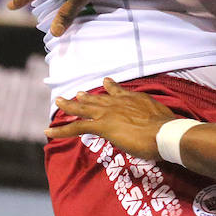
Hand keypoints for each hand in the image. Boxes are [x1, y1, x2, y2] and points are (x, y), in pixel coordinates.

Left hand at [44, 78, 181, 158]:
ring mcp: (108, 113)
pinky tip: (48, 132)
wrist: (165, 133)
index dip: (110, 88)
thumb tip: (154, 121)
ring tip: (59, 101)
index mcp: (133, 99)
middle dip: (86, 96)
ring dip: (70, 105)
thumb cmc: (167, 128)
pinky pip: (76, 127)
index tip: (105, 82)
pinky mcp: (101, 126)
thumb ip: (152, 116)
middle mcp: (118, 102)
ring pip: (83, 108)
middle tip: (77, 92)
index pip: (118, 92)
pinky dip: (60, 130)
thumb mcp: (160, 116)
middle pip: (98, 98)